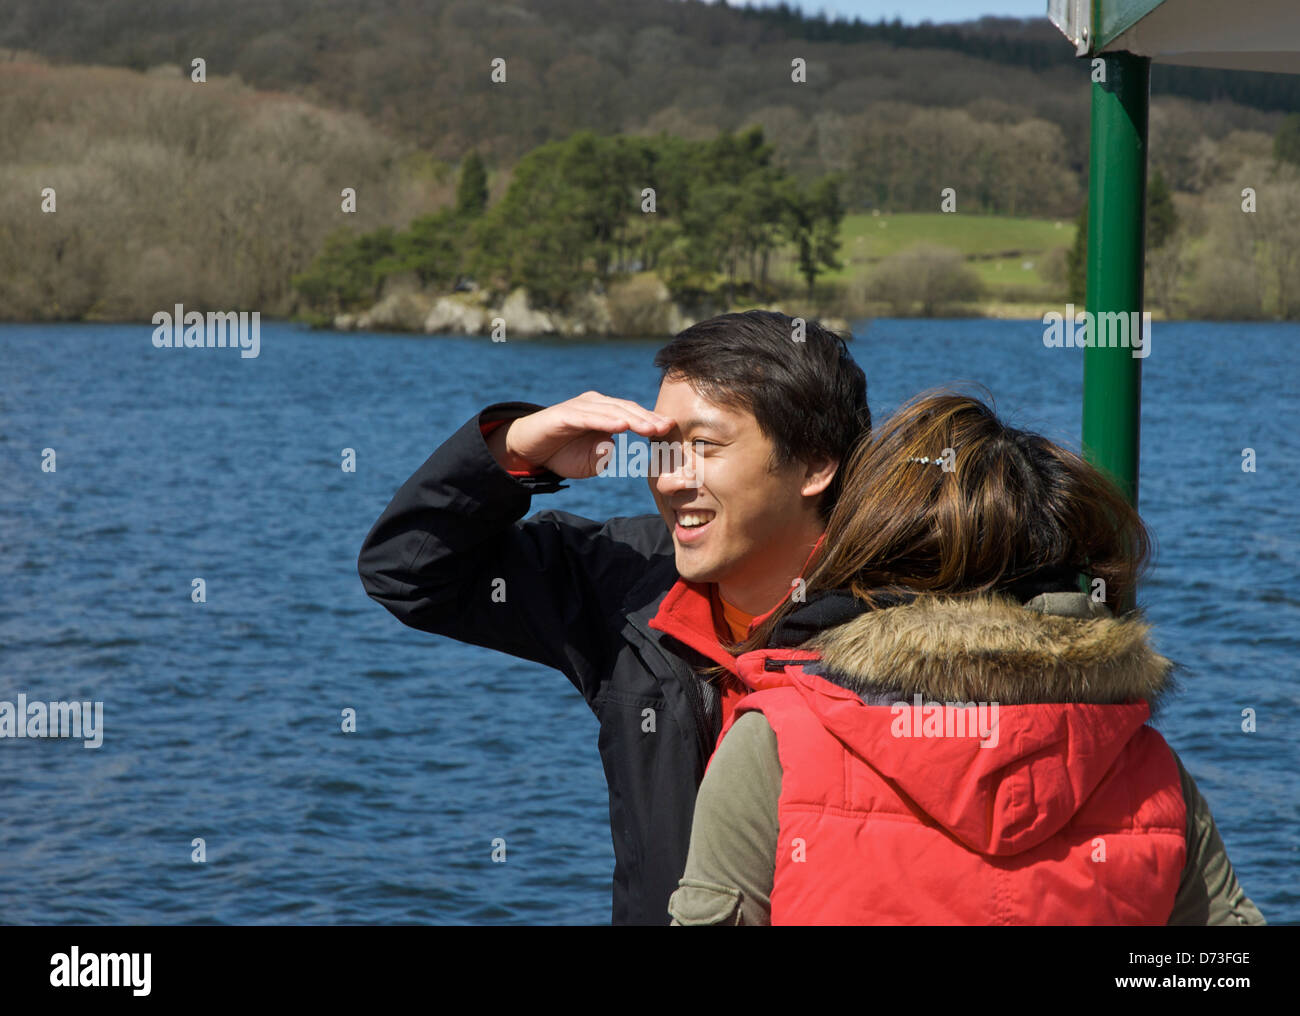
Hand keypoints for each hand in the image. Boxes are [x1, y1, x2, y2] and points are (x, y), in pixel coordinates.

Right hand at [489, 391, 674, 478]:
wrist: (527, 450)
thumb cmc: (561, 454)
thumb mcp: (588, 462)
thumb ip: (602, 456)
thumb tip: (612, 448)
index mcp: (605, 412)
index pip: (634, 414)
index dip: (652, 421)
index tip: (671, 430)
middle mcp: (595, 404)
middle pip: (627, 409)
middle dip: (649, 419)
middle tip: (668, 428)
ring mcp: (580, 407)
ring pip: (612, 411)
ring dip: (633, 419)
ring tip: (650, 428)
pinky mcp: (564, 414)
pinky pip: (589, 417)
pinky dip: (605, 421)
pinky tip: (620, 426)